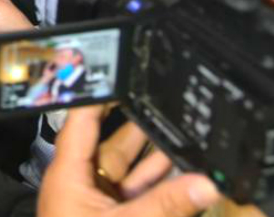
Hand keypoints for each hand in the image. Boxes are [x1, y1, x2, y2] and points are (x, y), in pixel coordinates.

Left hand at [38, 106, 219, 216]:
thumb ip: (167, 205)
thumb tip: (205, 185)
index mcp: (68, 175)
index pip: (82, 120)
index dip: (101, 93)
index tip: (123, 71)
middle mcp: (81, 184)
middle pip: (113, 142)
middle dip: (142, 125)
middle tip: (169, 102)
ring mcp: (98, 204)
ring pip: (130, 170)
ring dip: (157, 155)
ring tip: (185, 131)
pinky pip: (139, 195)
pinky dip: (161, 185)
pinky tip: (185, 175)